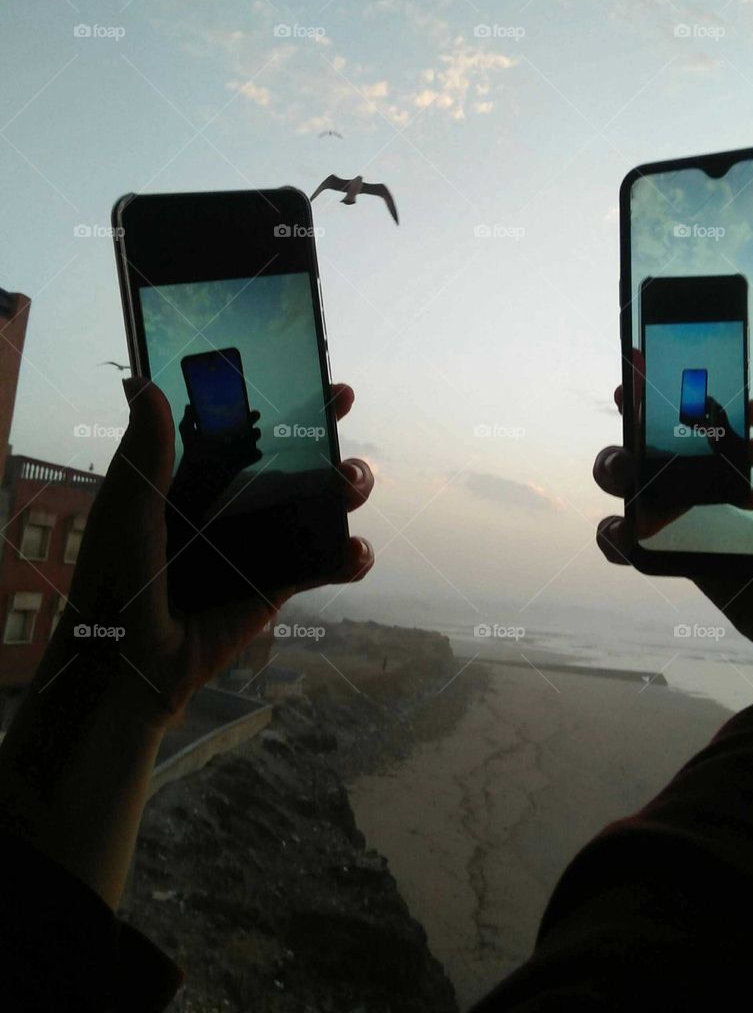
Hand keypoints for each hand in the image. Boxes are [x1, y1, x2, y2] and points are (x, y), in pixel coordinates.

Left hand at [50, 378, 374, 728]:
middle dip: (325, 428)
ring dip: (348, 486)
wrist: (130, 665)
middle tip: (343, 404)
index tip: (308, 369)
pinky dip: (350, 555)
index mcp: (196, 476)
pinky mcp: (279, 584)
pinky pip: (325, 562)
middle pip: (292, 455)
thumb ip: (145, 452)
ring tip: (351, 484)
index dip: (276, 396)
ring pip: (319, 502)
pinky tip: (353, 550)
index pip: (243, 424)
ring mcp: (262, 542)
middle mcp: (234, 502)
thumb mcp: (129, 510)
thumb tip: (142, 381)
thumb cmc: (116, 582)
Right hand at [595, 318, 752, 747]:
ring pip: (638, 483)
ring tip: (629, 473)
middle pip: (663, 435)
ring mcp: (708, 523)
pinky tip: (622, 530)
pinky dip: (613, 535)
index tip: (653, 352)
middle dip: (636, 417)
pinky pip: (634, 545)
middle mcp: (733, 479)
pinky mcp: (691, 565)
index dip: (678, 375)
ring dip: (617, 468)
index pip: (716, 399)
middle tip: (632, 406)